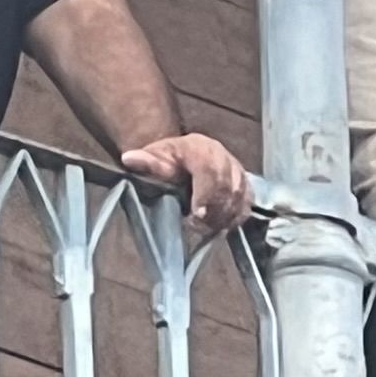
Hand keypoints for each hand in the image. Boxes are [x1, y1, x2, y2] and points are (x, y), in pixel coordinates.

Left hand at [117, 129, 252, 240]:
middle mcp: (224, 157)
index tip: (196, 214)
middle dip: (214, 210)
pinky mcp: (245, 186)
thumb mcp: (154, 157)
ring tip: (205, 228)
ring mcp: (238, 172)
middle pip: (228, 187)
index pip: (210, 171)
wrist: (182, 156)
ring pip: (239, 198)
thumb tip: (130, 158)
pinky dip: (234, 219)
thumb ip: (146, 162)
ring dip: (223, 217)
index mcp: (202, 148)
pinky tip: (219, 227)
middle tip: (197, 226)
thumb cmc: (169, 159)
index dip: (205, 194)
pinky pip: (245, 205)